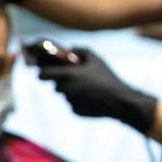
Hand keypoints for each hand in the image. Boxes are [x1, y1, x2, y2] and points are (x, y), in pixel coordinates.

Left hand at [37, 48, 157, 132]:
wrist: (120, 101)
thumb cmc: (107, 77)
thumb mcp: (96, 58)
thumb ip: (79, 50)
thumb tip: (70, 49)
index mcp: (66, 75)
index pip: (42, 74)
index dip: (41, 72)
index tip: (44, 70)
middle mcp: (65, 89)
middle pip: (55, 85)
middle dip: (61, 81)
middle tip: (73, 78)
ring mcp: (69, 102)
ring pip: (65, 94)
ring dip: (72, 91)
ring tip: (89, 88)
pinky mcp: (76, 111)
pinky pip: (73, 104)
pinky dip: (80, 101)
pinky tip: (93, 98)